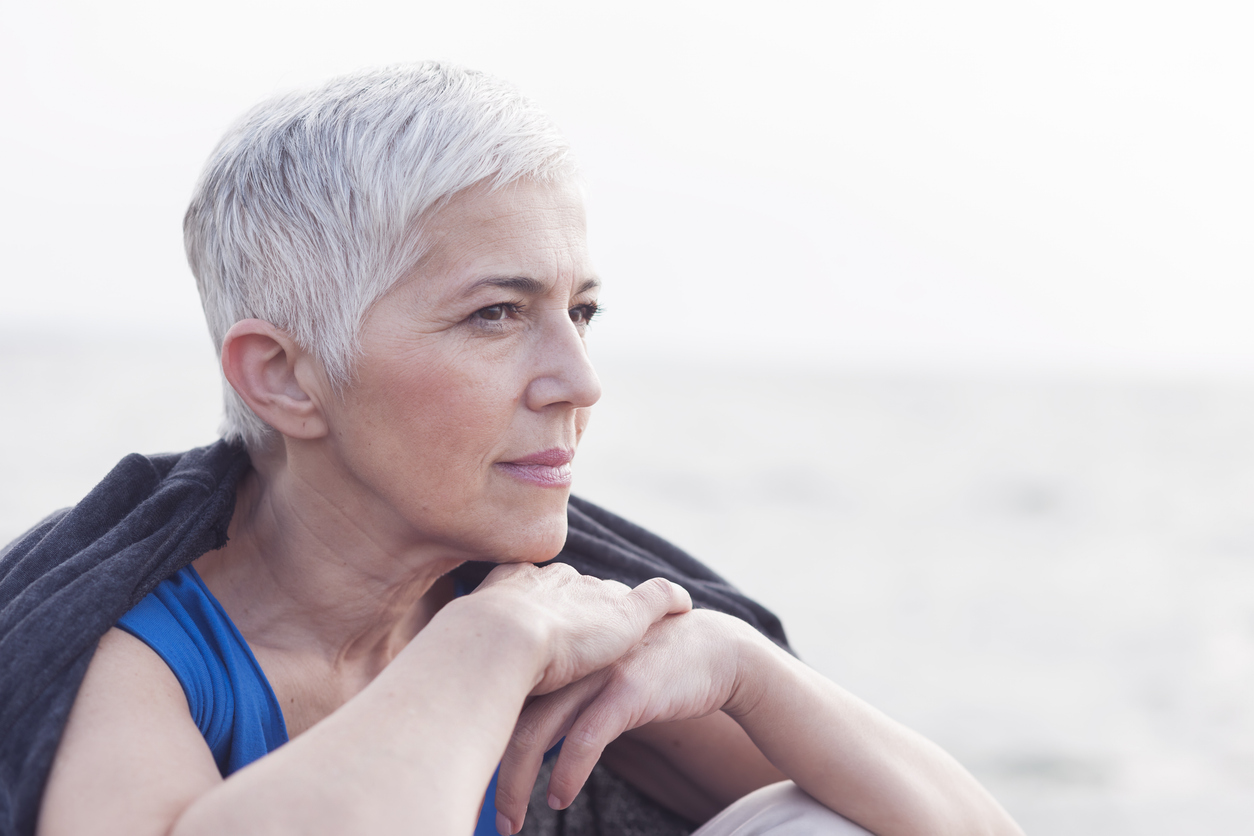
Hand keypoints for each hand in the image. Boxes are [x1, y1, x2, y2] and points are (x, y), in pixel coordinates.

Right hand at [467, 562, 692, 694]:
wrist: (498, 643)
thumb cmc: (473, 654)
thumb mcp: (468, 648)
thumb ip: (479, 654)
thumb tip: (469, 674)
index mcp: (518, 583)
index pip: (544, 589)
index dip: (552, 606)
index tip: (555, 622)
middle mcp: (558, 580)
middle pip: (581, 589)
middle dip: (587, 606)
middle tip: (591, 630)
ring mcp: (594, 594)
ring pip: (614, 596)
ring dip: (622, 614)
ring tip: (633, 628)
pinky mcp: (627, 614)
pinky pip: (657, 597)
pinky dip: (670, 600)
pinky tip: (682, 607)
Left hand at [492, 609, 757, 833]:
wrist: (716, 650)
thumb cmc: (650, 666)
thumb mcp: (597, 670)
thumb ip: (561, 692)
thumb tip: (523, 735)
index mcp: (554, 650)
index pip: (498, 694)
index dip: (479, 735)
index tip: (468, 776)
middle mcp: (567, 656)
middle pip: (509, 716)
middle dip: (492, 771)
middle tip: (488, 816)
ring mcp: (596, 670)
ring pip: (538, 731)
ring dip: (517, 783)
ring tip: (511, 822)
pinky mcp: (627, 690)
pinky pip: (585, 737)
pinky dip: (567, 773)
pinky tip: (559, 799)